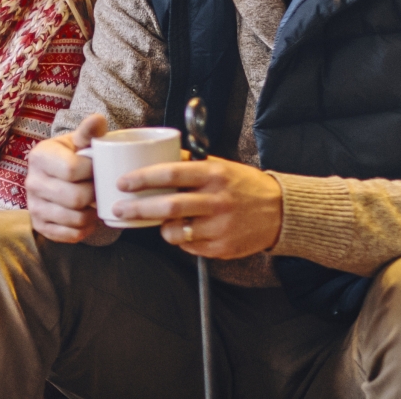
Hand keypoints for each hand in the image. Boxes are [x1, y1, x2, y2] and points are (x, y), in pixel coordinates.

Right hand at [25, 114, 107, 242]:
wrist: (57, 175)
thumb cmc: (73, 156)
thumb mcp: (80, 141)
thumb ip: (90, 131)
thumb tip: (98, 119)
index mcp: (40, 156)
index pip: (72, 170)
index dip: (92, 172)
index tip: (97, 168)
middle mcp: (31, 181)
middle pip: (74, 198)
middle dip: (95, 195)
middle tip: (100, 189)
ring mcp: (33, 205)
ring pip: (74, 219)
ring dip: (92, 214)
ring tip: (95, 203)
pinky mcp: (39, 225)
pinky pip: (68, 235)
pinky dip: (84, 230)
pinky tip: (87, 217)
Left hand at [113, 157, 283, 258]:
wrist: (281, 212)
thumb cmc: (244, 186)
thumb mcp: (221, 166)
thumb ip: (190, 163)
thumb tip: (156, 153)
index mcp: (213, 174)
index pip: (171, 174)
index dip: (142, 178)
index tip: (122, 182)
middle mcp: (217, 200)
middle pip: (168, 206)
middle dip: (137, 208)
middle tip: (119, 208)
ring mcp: (220, 226)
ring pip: (175, 231)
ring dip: (161, 228)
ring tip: (161, 222)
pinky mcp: (222, 247)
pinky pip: (189, 246)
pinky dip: (181, 239)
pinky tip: (188, 231)